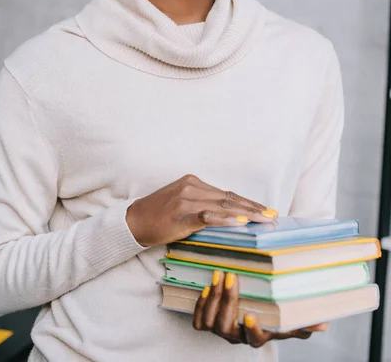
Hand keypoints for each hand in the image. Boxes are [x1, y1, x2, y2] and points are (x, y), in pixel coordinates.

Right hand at [126, 174, 276, 246]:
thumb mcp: (182, 204)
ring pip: (223, 206)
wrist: (133, 222)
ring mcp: (187, 199)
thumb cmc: (158, 216)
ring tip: (264, 220)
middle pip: (229, 198)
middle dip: (254, 208)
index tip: (267, 211)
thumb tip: (228, 217)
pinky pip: (208, 216)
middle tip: (273, 216)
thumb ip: (203, 206)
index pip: (227, 194)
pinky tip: (241, 223)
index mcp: (194, 182)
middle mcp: (193, 186)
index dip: (249, 203)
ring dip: (247, 214)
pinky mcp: (182, 213)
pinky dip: (226, 219)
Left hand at [193, 270, 328, 346]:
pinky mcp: (206, 323)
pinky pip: (199, 320)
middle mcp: (236, 336)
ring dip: (213, 298)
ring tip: (219, 275)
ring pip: (210, 322)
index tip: (251, 316)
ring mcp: (220, 330)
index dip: (252, 330)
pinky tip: (208, 286)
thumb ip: (303, 321)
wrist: (245, 309)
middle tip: (232, 277)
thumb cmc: (269, 314)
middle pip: (226, 326)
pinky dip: (201, 303)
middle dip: (228, 301)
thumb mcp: (286, 318)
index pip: (254, 340)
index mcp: (257, 336)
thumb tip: (324, 324)